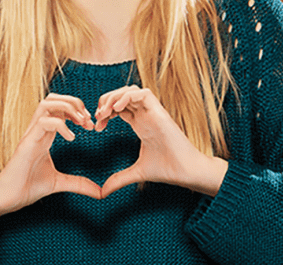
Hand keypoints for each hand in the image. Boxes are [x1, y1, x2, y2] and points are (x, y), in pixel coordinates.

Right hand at [0, 94, 100, 224]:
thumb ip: (79, 183)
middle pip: (53, 98)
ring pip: (46, 103)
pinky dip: (60, 125)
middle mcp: (37, 130)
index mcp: (44, 134)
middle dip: (74, 102)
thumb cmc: (27, 186)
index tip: (90, 125)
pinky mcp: (27, 143)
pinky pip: (44, 122)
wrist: (7, 198)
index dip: (77, 110)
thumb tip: (100, 192)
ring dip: (67, 108)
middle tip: (87, 119)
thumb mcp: (59, 183)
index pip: (58, 107)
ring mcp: (31, 134)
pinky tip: (71, 138)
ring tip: (81, 122)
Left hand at [93, 86, 227, 197]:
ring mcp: (153, 112)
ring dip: (115, 97)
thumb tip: (103, 192)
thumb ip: (119, 179)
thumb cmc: (167, 169)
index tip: (97, 127)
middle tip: (98, 117)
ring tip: (106, 112)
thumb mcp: (136, 173)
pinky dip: (128, 96)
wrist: (185, 172)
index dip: (105, 112)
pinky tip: (117, 109)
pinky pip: (143, 93)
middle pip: (122, 94)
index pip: (119, 107)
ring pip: (131, 90)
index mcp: (141, 124)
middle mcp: (146, 115)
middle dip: (106, 101)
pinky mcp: (160, 112)